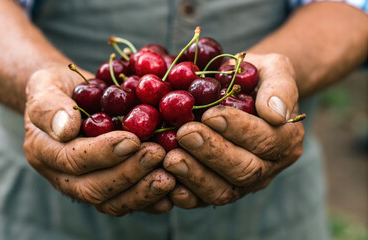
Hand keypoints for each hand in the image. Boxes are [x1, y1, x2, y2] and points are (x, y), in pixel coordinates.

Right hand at [24, 67, 174, 215]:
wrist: (69, 98)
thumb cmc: (57, 88)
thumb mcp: (45, 86)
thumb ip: (49, 106)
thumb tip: (66, 128)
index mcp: (44, 152)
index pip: (73, 160)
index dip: (104, 152)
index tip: (132, 139)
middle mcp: (63, 177)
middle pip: (94, 188)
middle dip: (128, 173)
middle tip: (157, 154)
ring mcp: (86, 186)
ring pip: (112, 202)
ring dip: (142, 192)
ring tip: (169, 176)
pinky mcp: (108, 189)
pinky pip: (127, 202)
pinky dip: (150, 200)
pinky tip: (173, 190)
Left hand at [163, 53, 304, 207]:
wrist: (243, 93)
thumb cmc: (257, 78)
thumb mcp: (275, 69)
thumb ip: (280, 88)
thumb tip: (276, 114)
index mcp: (285, 138)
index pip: (265, 140)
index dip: (238, 129)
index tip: (211, 114)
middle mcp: (268, 167)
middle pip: (244, 170)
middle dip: (212, 153)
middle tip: (185, 133)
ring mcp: (243, 183)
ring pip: (223, 191)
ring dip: (195, 176)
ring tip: (170, 158)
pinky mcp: (219, 188)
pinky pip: (202, 200)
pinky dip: (184, 195)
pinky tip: (165, 180)